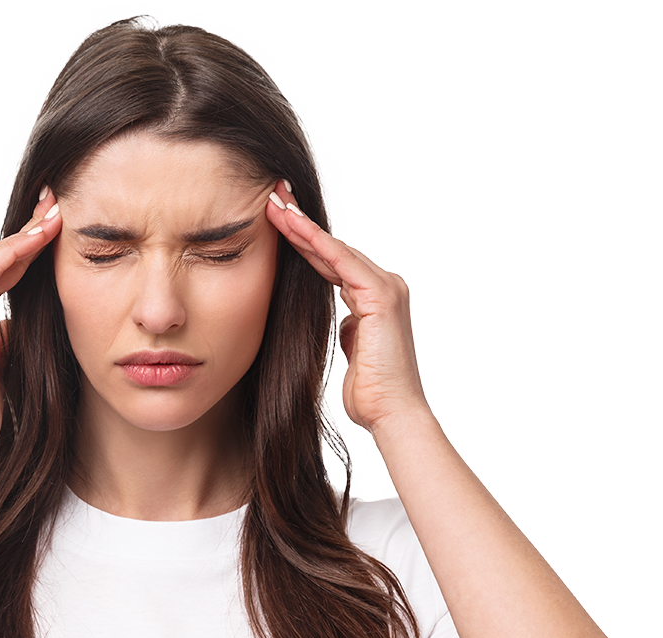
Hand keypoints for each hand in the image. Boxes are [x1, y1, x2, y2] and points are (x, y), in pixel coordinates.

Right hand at [0, 190, 62, 467]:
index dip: (27, 247)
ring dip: (25, 233)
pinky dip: (13, 252)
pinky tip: (37, 238)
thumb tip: (14, 327)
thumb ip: (5, 341)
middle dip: (28, 229)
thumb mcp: (1, 365)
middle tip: (56, 204)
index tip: (54, 227)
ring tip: (54, 214)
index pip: (0, 270)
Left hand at [265, 181, 429, 435]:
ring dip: (302, 226)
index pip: (331, 262)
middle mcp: (385, 286)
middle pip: (333, 248)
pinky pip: (341, 262)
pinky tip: (292, 226)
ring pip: (334, 249)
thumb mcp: (352, 350)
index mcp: (376, 298)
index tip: (276, 221)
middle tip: (271, 198)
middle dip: (300, 223)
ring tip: (274, 204)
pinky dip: (316, 242)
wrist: (391, 414)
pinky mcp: (381, 296)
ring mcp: (387, 288)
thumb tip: (344, 322)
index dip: (303, 241)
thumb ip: (348, 328)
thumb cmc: (370, 392)